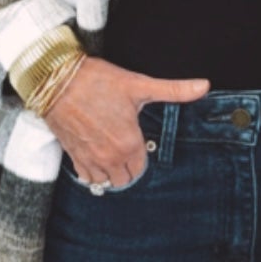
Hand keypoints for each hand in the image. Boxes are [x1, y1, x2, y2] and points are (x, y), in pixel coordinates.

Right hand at [42, 56, 209, 187]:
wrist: (56, 79)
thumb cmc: (97, 81)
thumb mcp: (139, 85)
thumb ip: (174, 90)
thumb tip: (204, 86)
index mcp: (128, 143)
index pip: (140, 168)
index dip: (140, 156)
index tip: (135, 141)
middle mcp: (109, 157)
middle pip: (124, 179)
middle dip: (127, 167)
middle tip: (124, 148)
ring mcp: (89, 159)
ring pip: (105, 182)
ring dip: (109, 172)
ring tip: (109, 153)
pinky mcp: (72, 155)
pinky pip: (86, 178)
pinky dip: (92, 173)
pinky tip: (94, 156)